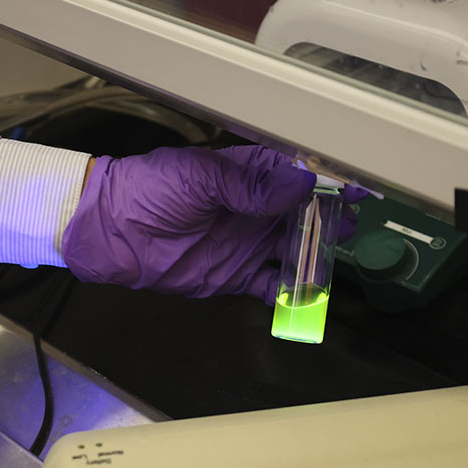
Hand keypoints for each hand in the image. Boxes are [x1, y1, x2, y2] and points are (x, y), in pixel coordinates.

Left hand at [63, 145, 362, 304]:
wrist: (110, 230)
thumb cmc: (150, 189)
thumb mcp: (201, 177)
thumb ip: (252, 185)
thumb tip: (303, 183)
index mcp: (247, 175)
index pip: (297, 175)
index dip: (328, 180)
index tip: (357, 186)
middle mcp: (254, 209)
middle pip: (305, 214)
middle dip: (330, 218)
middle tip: (350, 224)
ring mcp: (247, 244)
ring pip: (295, 249)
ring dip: (317, 253)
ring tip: (337, 253)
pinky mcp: (235, 277)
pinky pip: (272, 286)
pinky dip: (292, 291)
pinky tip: (309, 292)